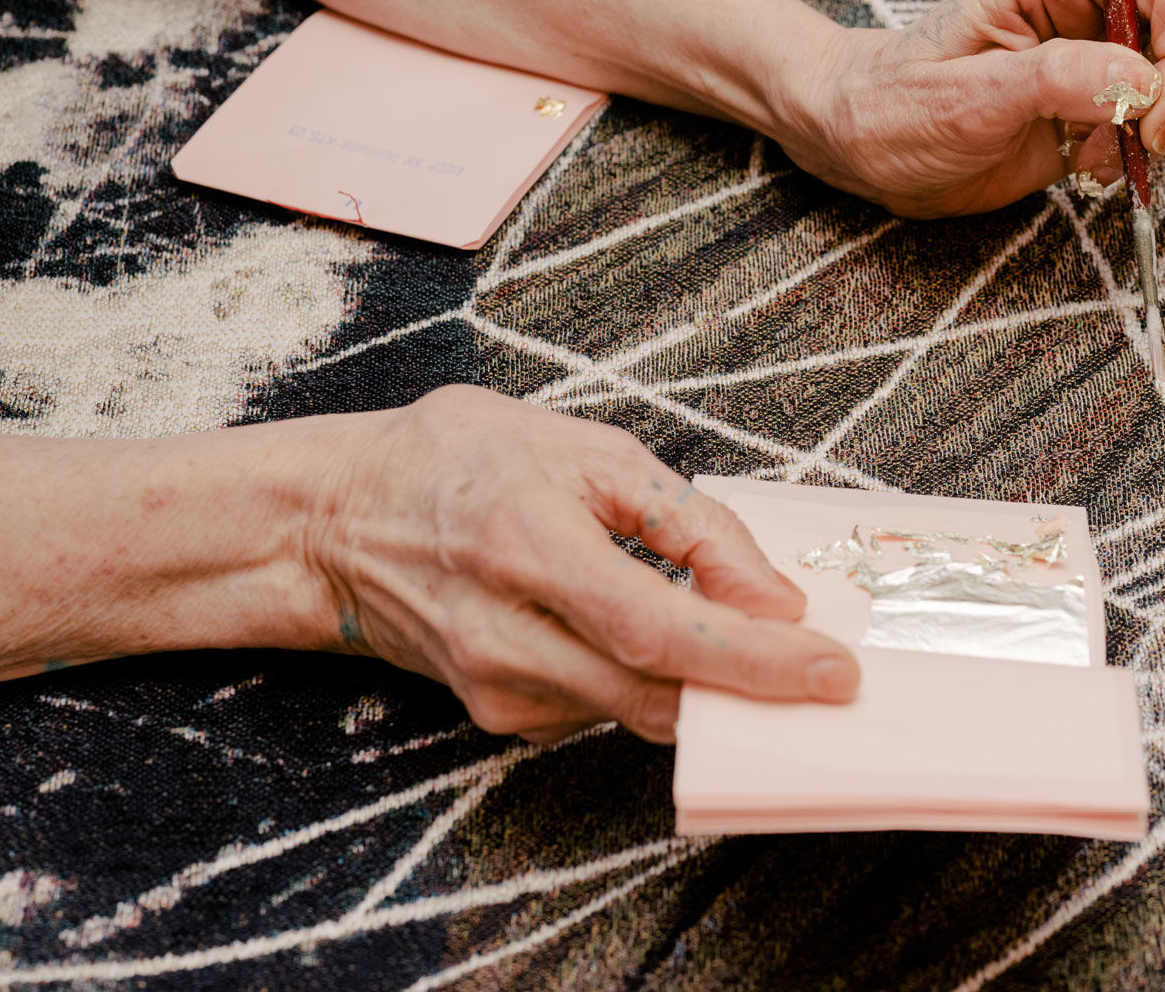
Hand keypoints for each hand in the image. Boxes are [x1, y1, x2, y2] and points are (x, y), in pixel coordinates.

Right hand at [310, 385, 857, 743]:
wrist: (333, 520)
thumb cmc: (459, 461)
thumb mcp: (583, 448)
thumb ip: (685, 519)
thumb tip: (771, 595)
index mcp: (528, 543)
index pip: (659, 628)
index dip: (753, 659)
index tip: (831, 671)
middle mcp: (504, 632)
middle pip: (656, 692)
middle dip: (753, 691)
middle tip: (825, 675)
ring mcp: (494, 687)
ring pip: (636, 709)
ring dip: (703, 685)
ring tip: (744, 637)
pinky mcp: (494, 717)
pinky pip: (600, 709)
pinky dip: (646, 679)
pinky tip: (647, 633)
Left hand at [783, 0, 1164, 216]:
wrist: (871, 144)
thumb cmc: (895, 107)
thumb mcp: (963, 98)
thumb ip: (1055, 81)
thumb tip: (1143, 81)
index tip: (1150, 124)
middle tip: (1125, 148)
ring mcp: (1119, 34)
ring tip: (1097, 155)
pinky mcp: (1124, 85)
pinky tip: (1100, 160)